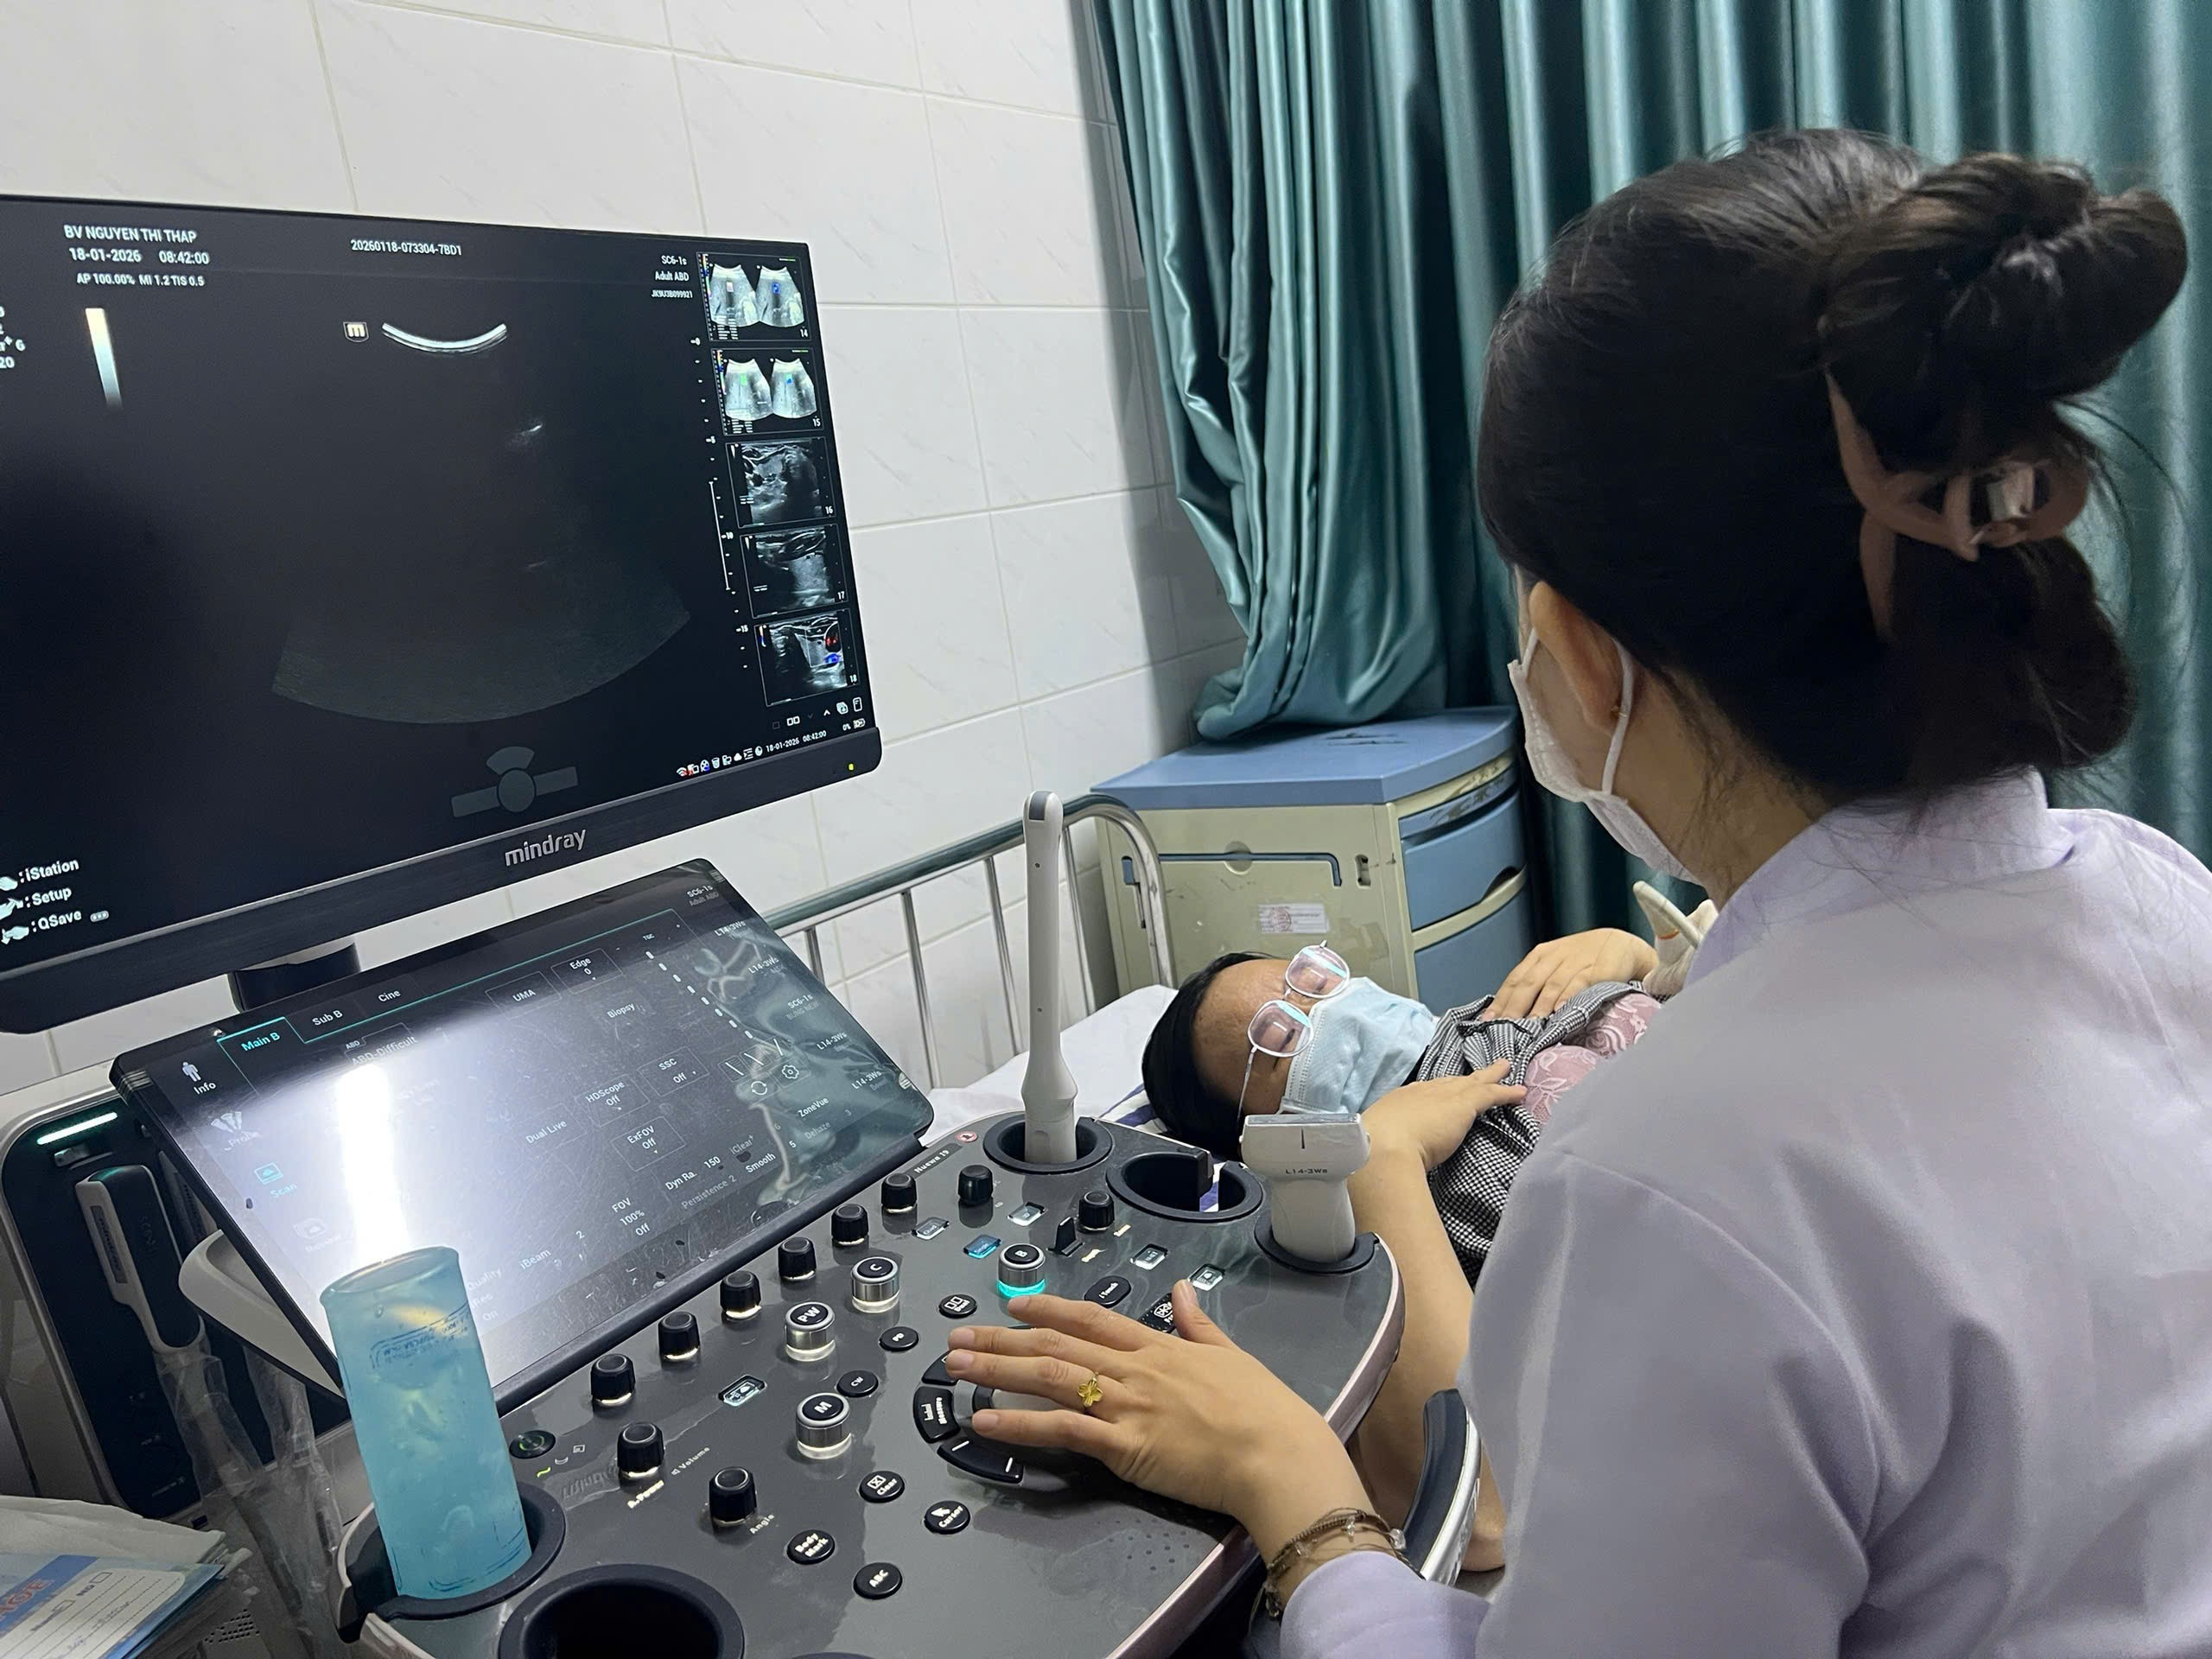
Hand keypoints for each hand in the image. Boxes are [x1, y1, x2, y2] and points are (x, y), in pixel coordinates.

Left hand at [946, 1285, 1370, 1554]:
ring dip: (996, 1370)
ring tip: (955, 1367)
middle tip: (959, 1335)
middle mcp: (1133, 1369)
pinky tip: (984, 1419)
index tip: (1014, 1303)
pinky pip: (1059, 1429)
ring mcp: (1124, 1404)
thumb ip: (1198, 1323)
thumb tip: (1181, 1289)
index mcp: (1158, 1347)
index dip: (1048, 1307)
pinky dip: (1017, 1423)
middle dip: (1002, 1338)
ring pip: (1048, 1377)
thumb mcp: (1231, 1354)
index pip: (1091, 1319)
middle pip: (1056, 1344)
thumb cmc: (1262, 1410)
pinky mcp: (1122, 1445)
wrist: (1274, 1452)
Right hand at [1360, 1064, 1525, 1170]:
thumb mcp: (1381, 1140)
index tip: (1444, 1092)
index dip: (1437, 1092)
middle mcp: (1422, 1092)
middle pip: (1449, 1081)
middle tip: (1478, 1072)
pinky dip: (1506, 1092)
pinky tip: (1521, 1092)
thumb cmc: (1376, 1148)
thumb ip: (1390, 1143)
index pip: (1424, 1093)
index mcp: (1401, 1102)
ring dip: (1489, 1076)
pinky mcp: (1464, 1103)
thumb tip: (1388, 1155)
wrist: (1384, 1146)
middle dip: (1464, 1078)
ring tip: (1504, 1068)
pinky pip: (1491, 1094)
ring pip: (1473, 1082)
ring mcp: (1443, 1095)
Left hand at [1490, 927, 1657, 1018]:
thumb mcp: (1556, 965)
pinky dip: (1567, 997)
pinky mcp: (1596, 970)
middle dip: (1514, 1007)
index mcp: (1540, 956)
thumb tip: (1512, 1012)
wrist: (1621, 944)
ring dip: (1538, 1007)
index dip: (1501, 1000)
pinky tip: (1559, 1011)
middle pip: (1528, 983)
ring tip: (1528, 1025)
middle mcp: (1553, 958)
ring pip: (1550, 986)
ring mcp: (1574, 963)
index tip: (1488, 1019)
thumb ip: (1537, 984)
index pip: (1514, 979)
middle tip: (1503, 1027)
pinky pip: (1578, 984)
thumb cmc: (1585, 958)